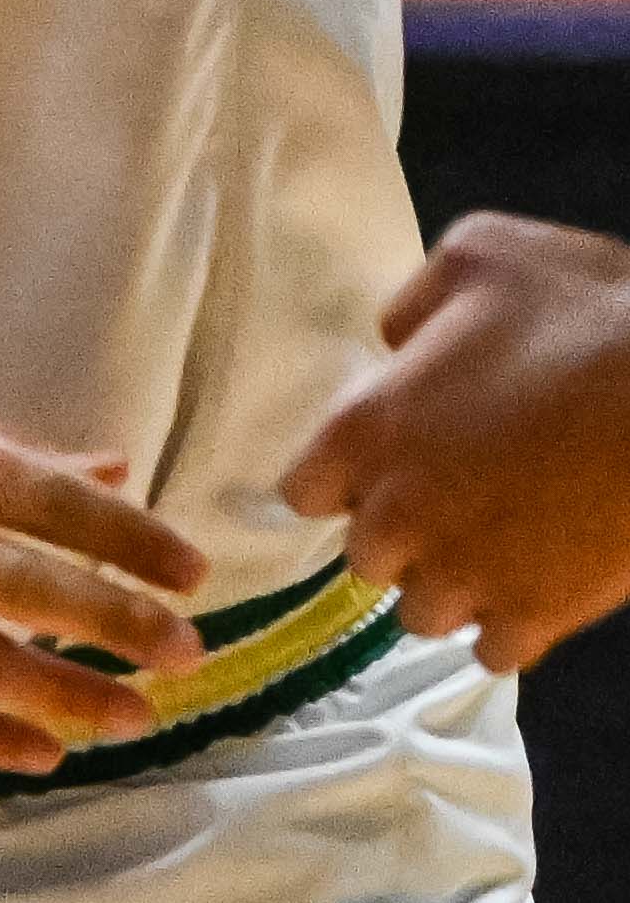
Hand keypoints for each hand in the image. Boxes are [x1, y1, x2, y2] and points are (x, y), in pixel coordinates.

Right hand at [0, 359, 208, 771]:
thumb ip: (1, 444)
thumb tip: (112, 467)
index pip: (40, 496)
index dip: (124, 538)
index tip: (192, 573)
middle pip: (12, 584)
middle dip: (110, 624)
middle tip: (185, 654)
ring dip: (56, 693)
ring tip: (130, 718)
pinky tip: (32, 752)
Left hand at [290, 212, 629, 673]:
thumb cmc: (594, 313)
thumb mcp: (489, 255)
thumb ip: (416, 300)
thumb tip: (391, 341)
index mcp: (364, 435)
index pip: (308, 490)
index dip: (355, 477)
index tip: (401, 460)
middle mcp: (391, 521)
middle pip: (368, 555)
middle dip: (411, 531)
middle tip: (476, 492)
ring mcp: (458, 578)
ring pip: (423, 610)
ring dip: (459, 582)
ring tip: (517, 537)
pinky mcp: (528, 619)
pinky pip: (493, 647)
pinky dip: (518, 620)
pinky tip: (551, 576)